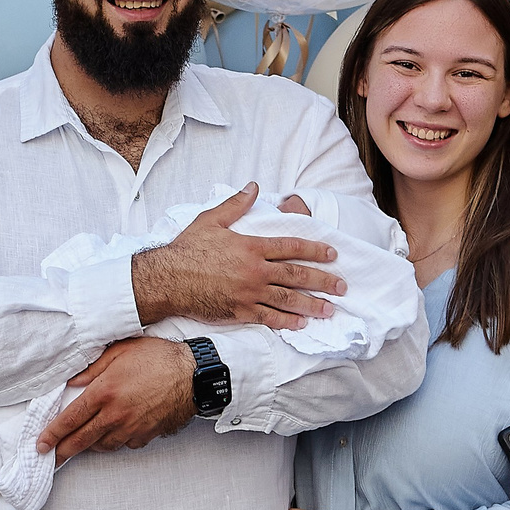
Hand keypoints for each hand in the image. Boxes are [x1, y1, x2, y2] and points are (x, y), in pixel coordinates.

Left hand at [37, 337, 195, 462]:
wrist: (193, 374)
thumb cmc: (158, 357)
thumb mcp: (120, 351)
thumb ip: (92, 368)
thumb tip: (73, 382)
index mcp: (104, 392)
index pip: (70, 419)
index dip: (53, 434)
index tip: (42, 445)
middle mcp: (115, 414)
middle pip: (82, 440)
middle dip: (64, 451)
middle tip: (53, 457)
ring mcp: (132, 427)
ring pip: (103, 445)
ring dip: (90, 445)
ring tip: (83, 443)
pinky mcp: (147, 434)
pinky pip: (126, 444)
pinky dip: (117, 441)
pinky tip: (114, 434)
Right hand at [131, 184, 344, 329]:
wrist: (167, 279)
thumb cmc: (187, 249)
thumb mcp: (211, 220)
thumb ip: (236, 204)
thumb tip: (253, 186)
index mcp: (251, 247)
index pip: (292, 248)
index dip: (315, 250)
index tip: (332, 254)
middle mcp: (255, 271)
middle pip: (297, 275)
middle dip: (323, 281)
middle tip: (342, 286)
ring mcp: (249, 293)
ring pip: (288, 300)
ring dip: (312, 305)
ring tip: (329, 309)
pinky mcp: (239, 312)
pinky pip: (268, 318)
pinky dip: (286, 321)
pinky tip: (301, 324)